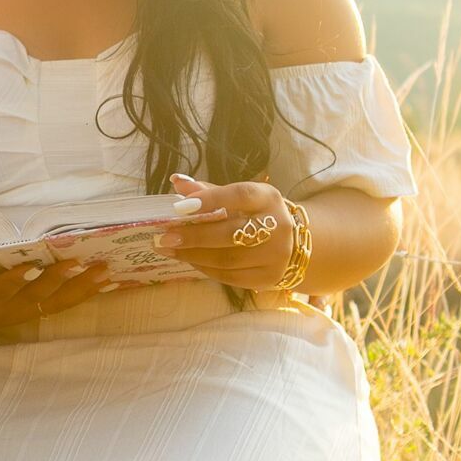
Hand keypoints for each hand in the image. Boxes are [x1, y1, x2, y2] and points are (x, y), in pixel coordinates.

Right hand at [0, 255, 110, 339]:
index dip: (15, 281)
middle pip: (38, 296)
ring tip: (106, 272)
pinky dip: (86, 293)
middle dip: (60, 280)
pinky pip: (64, 304)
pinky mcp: (36, 311)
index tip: (31, 267)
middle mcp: (9, 309)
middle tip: (81, 262)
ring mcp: (26, 312)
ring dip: (83, 288)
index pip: (1, 290)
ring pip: (58, 302)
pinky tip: (108, 282)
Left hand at [156, 173, 297, 291]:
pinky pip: (230, 276)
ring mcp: (276, 255)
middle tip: (165, 238)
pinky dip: (206, 269)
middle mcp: (278, 226)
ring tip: (170, 250)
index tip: (179, 207)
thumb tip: (177, 182)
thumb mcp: (239, 198)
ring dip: (194, 255)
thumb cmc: (257, 215)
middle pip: (230, 233)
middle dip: (194, 236)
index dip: (210, 199)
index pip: (239, 195)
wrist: (294, 244)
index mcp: (268, 198)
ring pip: (227, 259)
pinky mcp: (268, 277)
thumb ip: (208, 191)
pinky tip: (191, 261)